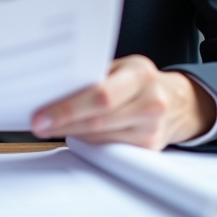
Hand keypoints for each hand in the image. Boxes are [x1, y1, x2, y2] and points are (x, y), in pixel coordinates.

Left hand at [30, 55, 216, 149]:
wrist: (178, 102)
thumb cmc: (140, 81)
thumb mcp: (123, 67)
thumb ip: (95, 74)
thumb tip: (54, 86)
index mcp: (140, 75)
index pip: (100, 95)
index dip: (68, 108)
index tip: (41, 115)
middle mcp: (151, 102)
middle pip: (98, 120)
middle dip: (63, 123)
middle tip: (38, 125)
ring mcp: (151, 129)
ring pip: (100, 137)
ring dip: (71, 133)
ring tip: (50, 126)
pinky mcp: (149, 149)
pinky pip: (109, 147)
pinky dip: (88, 140)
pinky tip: (74, 132)